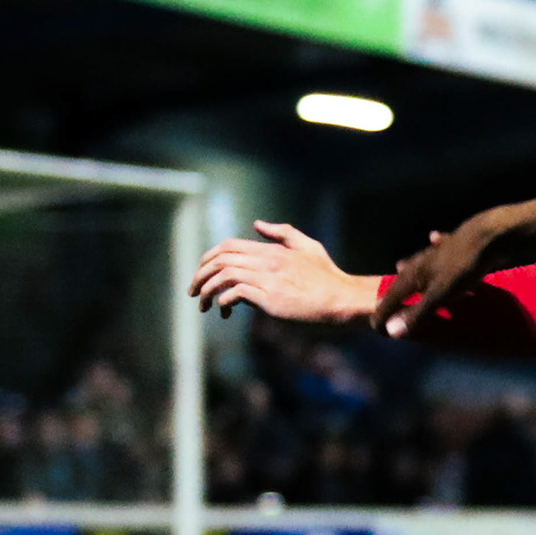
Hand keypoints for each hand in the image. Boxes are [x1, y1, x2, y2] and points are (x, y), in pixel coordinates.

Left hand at [190, 222, 384, 324]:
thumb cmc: (327, 276)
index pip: (228, 245)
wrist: (342, 299)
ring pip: (224, 276)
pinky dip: (224, 301)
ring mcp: (268, 279)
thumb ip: (282, 233)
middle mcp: (266, 261)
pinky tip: (225, 310)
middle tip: (193, 291)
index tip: (201, 272)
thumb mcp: (307, 246)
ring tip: (203, 306)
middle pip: (220, 260)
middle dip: (200, 275)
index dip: (208, 257)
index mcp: (271, 249)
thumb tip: (257, 224)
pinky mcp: (271, 298)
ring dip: (207, 291)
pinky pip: (236, 293)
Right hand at [376, 219, 500, 338]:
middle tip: (385, 303)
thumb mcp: (440, 296)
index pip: (391, 297)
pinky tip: (433, 238)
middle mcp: (420, 262)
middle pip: (402, 278)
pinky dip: (434, 245)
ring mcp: (437, 251)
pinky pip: (439, 245)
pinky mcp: (454, 243)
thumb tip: (391, 332)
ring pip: (418, 261)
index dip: (383, 314)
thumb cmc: (462, 268)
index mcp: (413, 275)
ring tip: (400, 268)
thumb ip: (417, 313)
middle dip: (393, 291)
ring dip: (410, 268)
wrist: (487, 235)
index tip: (376, 328)